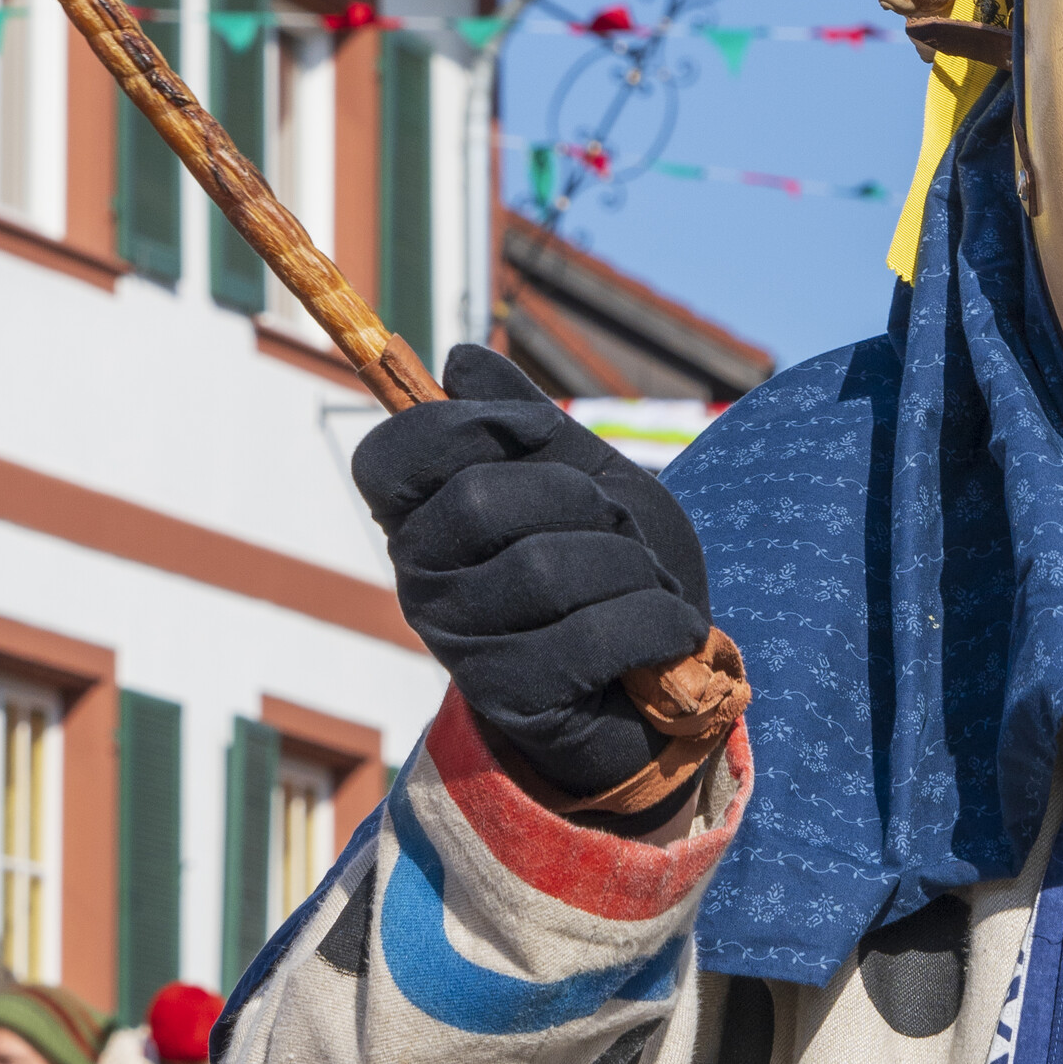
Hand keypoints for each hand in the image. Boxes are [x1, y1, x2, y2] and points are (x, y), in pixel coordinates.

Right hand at [353, 345, 710, 799]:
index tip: (537, 429)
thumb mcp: (582, 474)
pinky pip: (590, 640)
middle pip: (480, 500)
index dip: (466, 424)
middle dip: (579, 498)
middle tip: (616, 526)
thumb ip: (525, 421)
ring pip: (544, 569)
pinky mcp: (514, 703)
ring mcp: (462, 649)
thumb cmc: (614, 566)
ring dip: (629, 565)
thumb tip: (460, 360)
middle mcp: (421, 585)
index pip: (390, 456)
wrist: (665, 677)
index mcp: (423, 519)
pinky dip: (656, 622)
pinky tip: (672, 630)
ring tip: (648, 584)